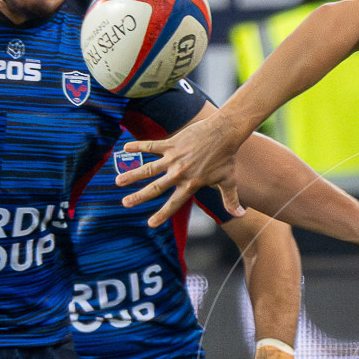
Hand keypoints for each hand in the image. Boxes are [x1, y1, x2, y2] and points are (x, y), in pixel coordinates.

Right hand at [118, 109, 247, 227]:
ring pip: (149, 168)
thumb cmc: (226, 158)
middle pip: (155, 188)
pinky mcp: (172, 143)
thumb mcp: (228, 182)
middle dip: (139, 197)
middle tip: (125, 203)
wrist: (224, 133)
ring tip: (118, 181)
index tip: (150, 224)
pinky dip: (138, 146)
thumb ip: (231, 200)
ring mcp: (174, 158)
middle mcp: (180, 173)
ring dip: (132, 174)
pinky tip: (125, 148)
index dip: (162, 214)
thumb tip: (240, 215)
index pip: (174, 203)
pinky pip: (151, 145)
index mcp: (191, 184)